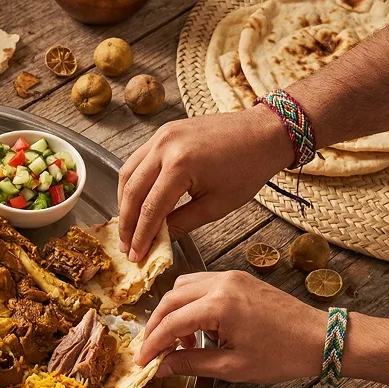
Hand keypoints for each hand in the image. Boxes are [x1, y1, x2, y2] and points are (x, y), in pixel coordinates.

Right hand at [116, 106, 292, 261]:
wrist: (264, 132)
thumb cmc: (248, 168)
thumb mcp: (216, 205)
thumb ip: (181, 224)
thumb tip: (157, 241)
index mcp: (180, 165)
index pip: (151, 208)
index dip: (141, 236)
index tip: (136, 255)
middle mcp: (164, 146)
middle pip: (133, 191)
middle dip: (127, 222)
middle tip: (126, 246)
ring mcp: (161, 135)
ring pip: (128, 173)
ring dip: (125, 202)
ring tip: (128, 226)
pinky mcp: (163, 131)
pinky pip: (137, 160)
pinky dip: (133, 182)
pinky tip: (136, 201)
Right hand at [138, 270, 325, 383]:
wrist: (320, 338)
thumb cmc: (282, 355)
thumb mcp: (232, 366)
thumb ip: (191, 363)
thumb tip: (161, 368)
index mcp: (219, 305)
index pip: (171, 322)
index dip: (152, 344)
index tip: (142, 361)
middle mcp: (221, 283)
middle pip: (170, 299)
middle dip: (156, 325)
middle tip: (153, 350)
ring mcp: (231, 277)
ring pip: (183, 287)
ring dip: (172, 311)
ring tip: (178, 340)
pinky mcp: (238, 278)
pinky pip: (201, 284)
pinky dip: (190, 303)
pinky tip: (198, 327)